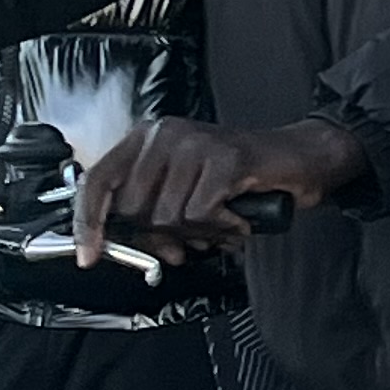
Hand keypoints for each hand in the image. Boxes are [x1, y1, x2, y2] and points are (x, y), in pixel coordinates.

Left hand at [75, 114, 368, 264]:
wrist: (301, 158)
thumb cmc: (243, 177)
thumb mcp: (185, 191)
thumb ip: (150, 212)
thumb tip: (123, 246)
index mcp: (148, 138)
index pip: (97, 181)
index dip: (88, 223)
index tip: (88, 255)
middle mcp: (166, 134)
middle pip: (132, 209)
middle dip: (159, 236)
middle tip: (190, 240)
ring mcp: (195, 144)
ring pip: (167, 218)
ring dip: (199, 234)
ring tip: (222, 223)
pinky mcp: (225, 160)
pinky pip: (201, 215)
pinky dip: (222, 228)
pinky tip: (238, 218)